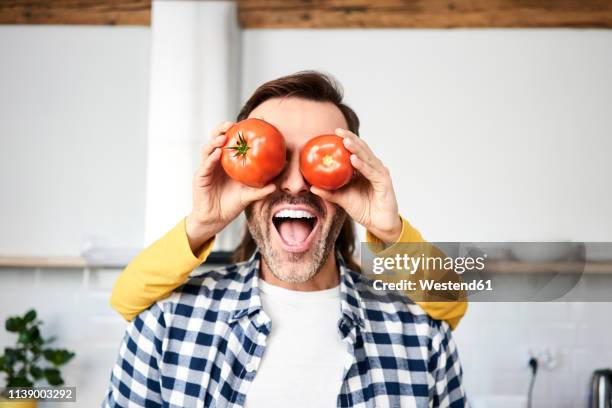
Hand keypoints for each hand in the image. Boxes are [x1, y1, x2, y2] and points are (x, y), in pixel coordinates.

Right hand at [186, 121, 275, 251]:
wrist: (215, 220)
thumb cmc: (231, 205)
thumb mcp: (248, 196)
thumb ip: (260, 190)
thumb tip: (276, 185)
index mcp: (227, 163)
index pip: (230, 142)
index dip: (236, 132)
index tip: (246, 123)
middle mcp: (216, 162)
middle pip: (216, 140)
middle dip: (221, 129)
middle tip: (232, 124)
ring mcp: (207, 168)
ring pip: (208, 149)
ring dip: (215, 141)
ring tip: (224, 137)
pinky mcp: (200, 177)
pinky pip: (205, 165)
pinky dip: (211, 158)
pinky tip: (218, 153)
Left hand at [310, 128, 401, 244]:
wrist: (378, 224)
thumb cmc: (363, 209)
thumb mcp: (342, 199)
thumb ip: (329, 192)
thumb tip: (311, 186)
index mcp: (364, 169)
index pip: (355, 150)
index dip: (346, 139)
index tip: (333, 132)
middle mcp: (373, 168)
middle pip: (362, 149)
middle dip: (350, 138)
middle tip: (338, 131)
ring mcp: (380, 174)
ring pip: (367, 158)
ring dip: (356, 148)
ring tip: (345, 141)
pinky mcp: (385, 183)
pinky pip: (372, 172)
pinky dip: (363, 165)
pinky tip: (354, 159)